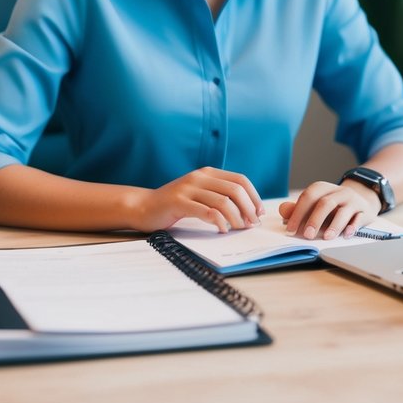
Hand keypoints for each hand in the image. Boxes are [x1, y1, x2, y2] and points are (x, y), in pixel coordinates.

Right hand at [133, 167, 264, 232]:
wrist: (143, 206)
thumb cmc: (175, 204)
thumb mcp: (199, 193)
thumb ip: (218, 196)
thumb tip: (248, 211)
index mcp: (208, 173)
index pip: (240, 180)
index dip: (254, 196)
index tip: (259, 213)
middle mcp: (199, 177)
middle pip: (235, 190)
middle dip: (248, 208)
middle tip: (251, 224)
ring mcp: (188, 188)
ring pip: (223, 202)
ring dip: (236, 218)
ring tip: (238, 229)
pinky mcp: (179, 202)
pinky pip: (206, 211)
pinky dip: (218, 222)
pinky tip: (221, 230)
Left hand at [278, 181, 379, 240]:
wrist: (360, 200)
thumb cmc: (332, 205)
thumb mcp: (315, 204)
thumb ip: (298, 208)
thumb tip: (282, 211)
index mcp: (322, 188)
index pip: (308, 197)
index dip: (298, 213)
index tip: (290, 230)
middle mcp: (338, 192)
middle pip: (325, 203)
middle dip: (315, 220)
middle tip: (307, 235)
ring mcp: (352, 201)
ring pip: (343, 211)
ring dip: (334, 225)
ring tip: (326, 238)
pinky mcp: (364, 211)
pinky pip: (359, 218)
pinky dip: (352, 227)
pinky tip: (346, 235)